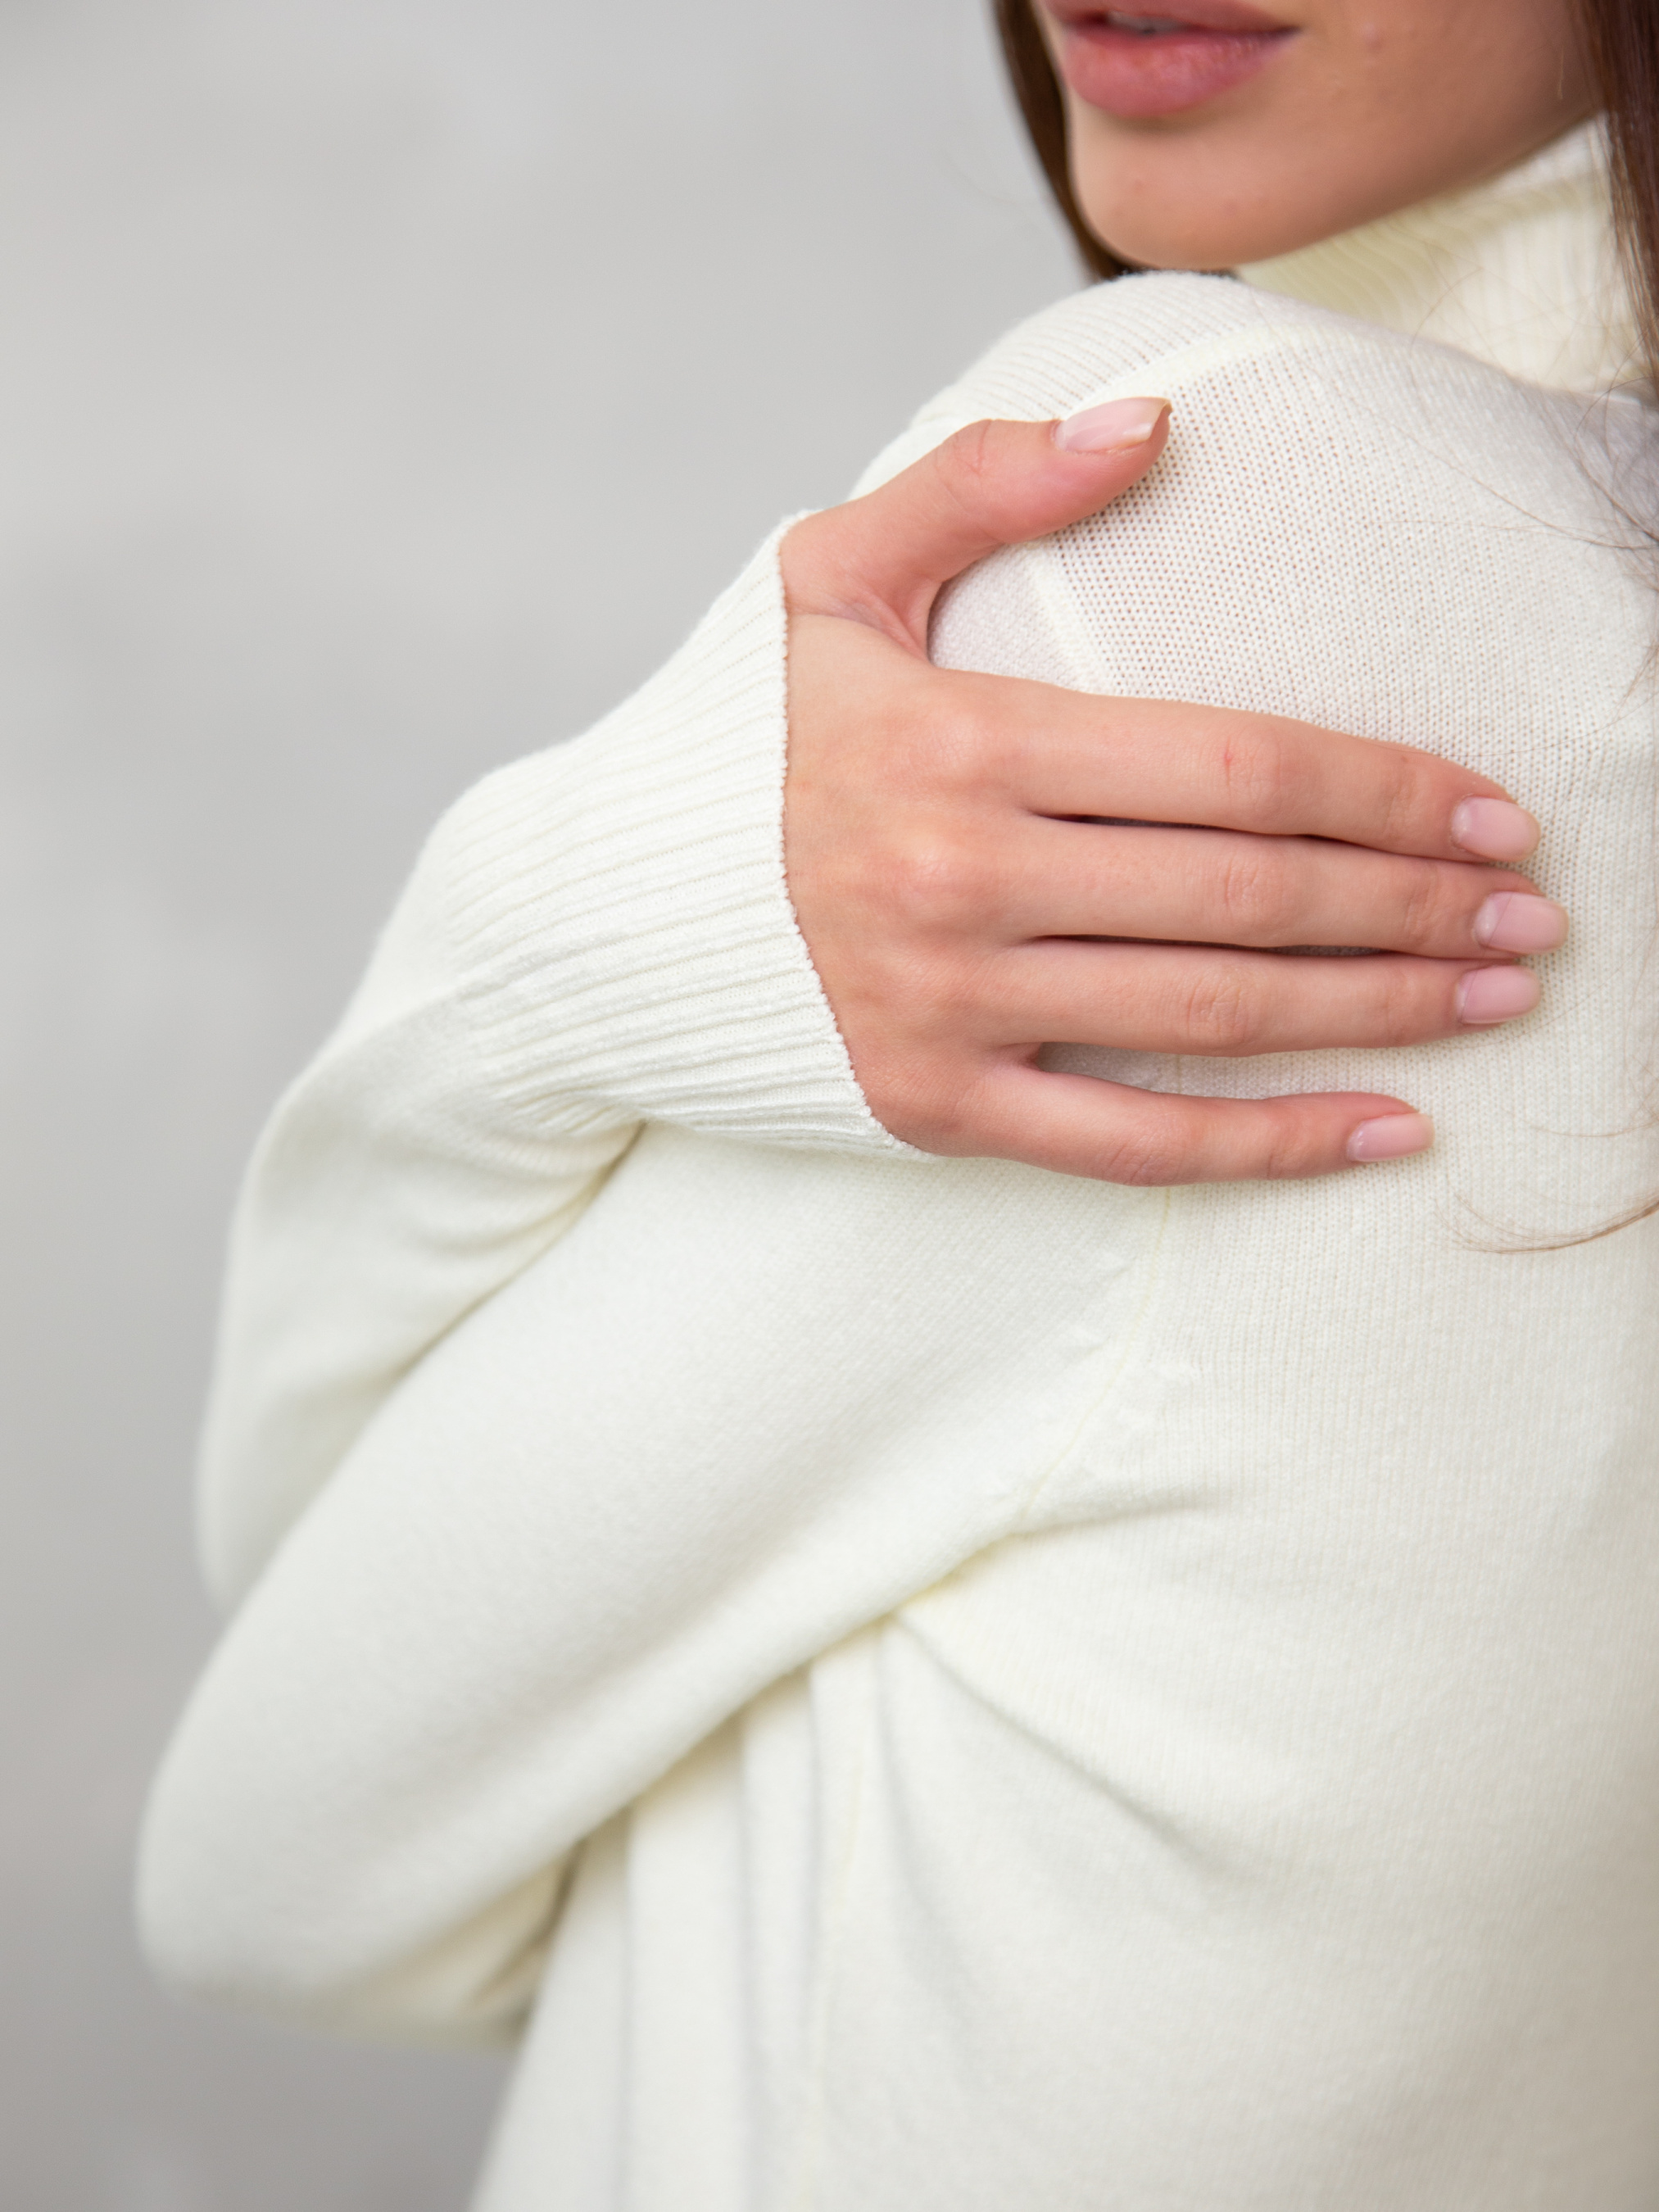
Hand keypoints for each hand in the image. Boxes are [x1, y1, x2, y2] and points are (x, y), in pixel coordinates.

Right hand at [781, 398, 1561, 1184]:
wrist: (613, 913)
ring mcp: (947, 1008)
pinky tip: (1388, 1130)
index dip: (1383, 788)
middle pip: (1249, 895)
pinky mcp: (935, 1107)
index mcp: (960, 742)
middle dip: (1414, 902)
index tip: (1489, 806)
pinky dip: (1271, 1145)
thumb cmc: (749, 737)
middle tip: (1530, 910)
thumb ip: (980, 478)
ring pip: (1214, 1018)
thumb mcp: (829, 574)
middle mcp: (960, 881)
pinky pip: (1134, 1144)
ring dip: (1380, 1010)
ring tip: (1494, 995)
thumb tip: (1148, 423)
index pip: (1231, 767)